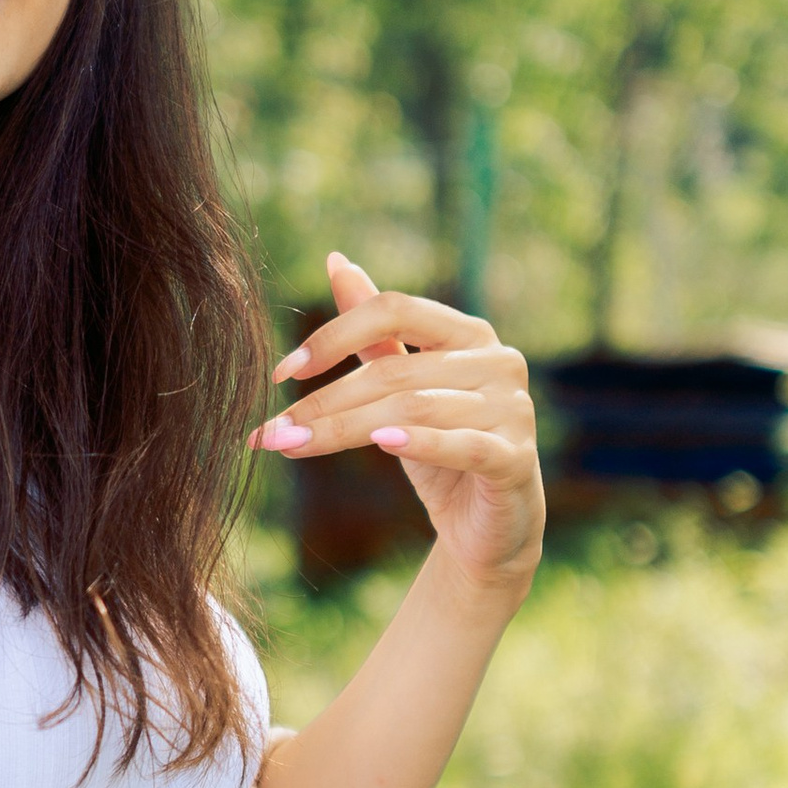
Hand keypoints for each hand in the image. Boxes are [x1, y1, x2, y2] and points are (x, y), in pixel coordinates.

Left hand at [250, 248, 543, 600]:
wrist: (489, 527)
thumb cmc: (442, 447)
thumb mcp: (402, 387)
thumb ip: (374, 330)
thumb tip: (336, 261)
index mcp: (469, 333)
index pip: (395, 310)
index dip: (334, 335)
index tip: (283, 371)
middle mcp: (499, 362)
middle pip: (394, 370)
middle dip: (324, 402)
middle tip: (272, 431)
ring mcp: (514, 409)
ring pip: (413, 408)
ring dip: (344, 429)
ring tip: (292, 446)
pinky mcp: (516, 460)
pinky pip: (463, 444)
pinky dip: (421, 443)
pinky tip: (383, 444)